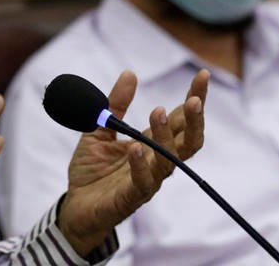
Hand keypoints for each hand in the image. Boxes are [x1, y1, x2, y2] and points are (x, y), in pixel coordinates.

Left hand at [58, 69, 208, 256]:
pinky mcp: (131, 198)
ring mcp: (147, 180)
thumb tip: (130, 73)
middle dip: (194, 120)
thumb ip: (115, 105)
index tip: (203, 75)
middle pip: (187, 141)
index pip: (180, 119)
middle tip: (194, 100)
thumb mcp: (99, 129)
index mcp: (151, 142)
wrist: (75, 206)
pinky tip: (136, 149)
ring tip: (158, 112)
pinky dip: (141, 166)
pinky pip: (142, 183)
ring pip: (169, 160)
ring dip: (166, 136)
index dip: (194, 98)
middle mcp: (156, 161)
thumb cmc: (92, 170)